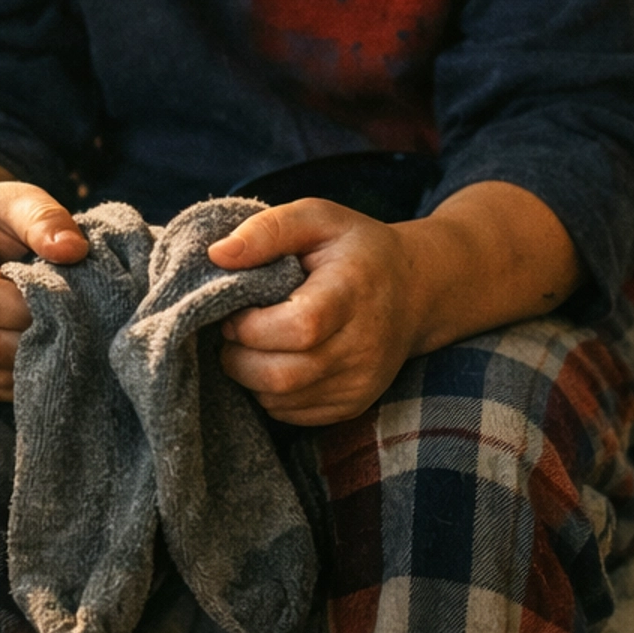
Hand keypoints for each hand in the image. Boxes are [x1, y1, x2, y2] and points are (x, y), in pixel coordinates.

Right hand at [0, 182, 86, 400]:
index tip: (64, 297)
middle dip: (35, 341)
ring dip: (30, 364)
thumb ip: (44, 220)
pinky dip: (18, 380)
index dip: (28, 309)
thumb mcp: (17, 201)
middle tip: (73, 325)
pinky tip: (43, 358)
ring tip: (63, 341)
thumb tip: (74, 250)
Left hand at [208, 198, 419, 424]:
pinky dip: (270, 391)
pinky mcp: (353, 404)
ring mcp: (360, 381)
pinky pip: (292, 413)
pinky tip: (275, 359)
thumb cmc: (356, 251)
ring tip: (253, 343)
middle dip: (238, 357)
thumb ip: (267, 230)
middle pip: (282, 374)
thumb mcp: (317, 219)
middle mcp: (363, 345)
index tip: (235, 310)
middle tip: (232, 330)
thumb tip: (218, 255)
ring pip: (280, 399)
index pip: (298, 327)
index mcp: (353, 292)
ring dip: (249, 375)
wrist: (415, 291)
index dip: (251, 326)